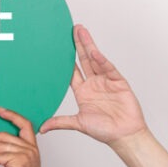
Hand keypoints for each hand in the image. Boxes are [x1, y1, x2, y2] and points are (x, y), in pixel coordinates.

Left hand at [40, 25, 147, 144]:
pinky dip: (102, 61)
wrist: (125, 136)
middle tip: (72, 30)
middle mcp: (94, 84)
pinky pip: (109, 69)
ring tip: (81, 32)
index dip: (66, 59)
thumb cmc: (104, 131)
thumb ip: (60, 122)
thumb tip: (42, 128)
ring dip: (89, 46)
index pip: (72, 71)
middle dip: (78, 45)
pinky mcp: (119, 82)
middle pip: (84, 60)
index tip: (60, 46)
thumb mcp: (78, 123)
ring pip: (95, 60)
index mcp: (83, 92)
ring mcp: (106, 82)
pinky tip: (95, 52)